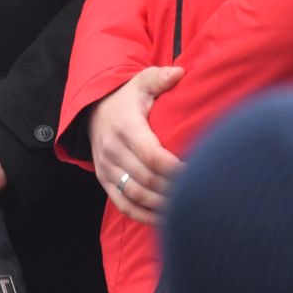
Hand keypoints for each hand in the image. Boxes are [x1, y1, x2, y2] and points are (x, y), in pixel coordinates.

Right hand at [89, 66, 185, 224]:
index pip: (152, 154)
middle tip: (199, 192)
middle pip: (146, 178)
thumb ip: (160, 77)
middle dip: (173, 188)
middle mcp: (112, 149)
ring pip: (135, 194)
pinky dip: (143, 215)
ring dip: (161, 204)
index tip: (197, 171)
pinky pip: (123, 204)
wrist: (93, 111)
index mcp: (125, 126)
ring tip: (186, 207)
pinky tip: (164, 220)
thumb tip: (180, 72)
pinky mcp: (104, 180)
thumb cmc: (126, 98)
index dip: (175, 168)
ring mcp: (106, 167)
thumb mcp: (140, 82)